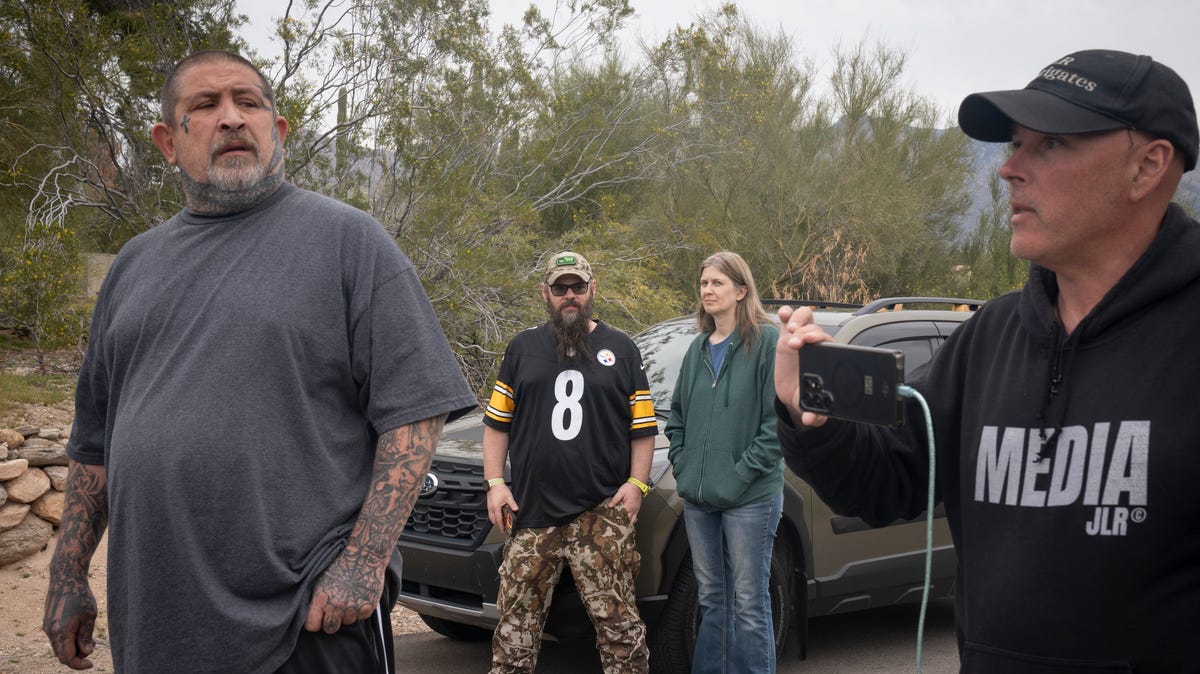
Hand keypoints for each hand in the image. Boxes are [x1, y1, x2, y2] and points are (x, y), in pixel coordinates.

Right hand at [43, 575, 97, 669]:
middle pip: (62, 655)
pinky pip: (57, 639)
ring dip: (73, 648)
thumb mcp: (89, 616)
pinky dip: (68, 640)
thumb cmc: (81, 595)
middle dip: (77, 656)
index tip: (91, 664)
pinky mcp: (48, 622)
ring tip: (90, 639)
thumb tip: (86, 653)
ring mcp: (48, 627)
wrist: (66, 578)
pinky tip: (81, 632)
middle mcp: (50, 632)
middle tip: (93, 647)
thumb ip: (86, 637)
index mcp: (61, 632)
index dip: (79, 665)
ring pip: (59, 647)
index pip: (67, 658)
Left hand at [304, 547, 385, 633]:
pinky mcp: (367, 606)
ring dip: (347, 614)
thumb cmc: (340, 563)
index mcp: (321, 598)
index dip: (315, 622)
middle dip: (331, 622)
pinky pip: (361, 616)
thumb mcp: (320, 579)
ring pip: (347, 622)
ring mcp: (352, 607)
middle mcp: (336, 605)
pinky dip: (361, 609)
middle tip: (335, 610)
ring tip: (350, 596)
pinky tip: (360, 595)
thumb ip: (316, 599)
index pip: (312, 625)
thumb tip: (312, 614)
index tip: (318, 618)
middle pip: (330, 629)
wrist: (364, 553)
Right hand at [486, 483, 517, 529]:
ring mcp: (489, 506)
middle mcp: (491, 508)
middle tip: (502, 526)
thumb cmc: (500, 489)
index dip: (501, 526)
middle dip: (498, 524)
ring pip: (490, 517)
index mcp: (496, 507)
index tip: (502, 530)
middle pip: (493, 520)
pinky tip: (497, 514)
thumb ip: (512, 504)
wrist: (493, 483)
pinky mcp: (488, 504)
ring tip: (500, 521)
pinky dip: (493, 516)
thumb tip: (516, 510)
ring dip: (495, 520)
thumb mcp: (508, 496)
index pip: (498, 519)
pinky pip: (490, 513)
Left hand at [608, 482, 643, 522]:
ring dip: (627, 522)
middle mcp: (633, 510)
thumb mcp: (620, 492)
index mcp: (628, 506)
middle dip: (621, 522)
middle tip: (615, 523)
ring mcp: (636, 510)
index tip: (612, 520)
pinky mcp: (637, 509)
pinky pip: (635, 518)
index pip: (621, 516)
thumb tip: (609, 506)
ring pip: (631, 521)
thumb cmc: (629, 488)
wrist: (637, 485)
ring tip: (621, 524)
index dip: (616, 519)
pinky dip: (631, 521)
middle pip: (627, 520)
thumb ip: (615, 499)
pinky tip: (627, 521)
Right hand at [774, 305, 833, 427]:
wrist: (794, 395)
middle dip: (804, 332)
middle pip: (814, 328)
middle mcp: (815, 345)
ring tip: (789, 329)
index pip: (826, 341)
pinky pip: (789, 319)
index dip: (818, 338)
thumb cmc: (806, 397)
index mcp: (826, 358)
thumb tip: (810, 420)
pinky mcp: (787, 337)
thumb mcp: (811, 407)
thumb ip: (814, 415)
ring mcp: (801, 338)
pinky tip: (783, 314)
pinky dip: (786, 313)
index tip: (808, 343)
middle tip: (793, 342)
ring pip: (804, 318)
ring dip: (797, 320)